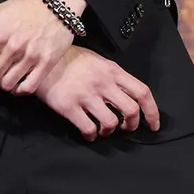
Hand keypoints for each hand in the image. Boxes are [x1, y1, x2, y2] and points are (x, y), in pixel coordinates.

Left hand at [0, 0, 85, 93]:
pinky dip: (18, 90)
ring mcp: (31, 57)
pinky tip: (16, 84)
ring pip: (6, 84)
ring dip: (1, 83)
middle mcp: (13, 48)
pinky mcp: (46, 64)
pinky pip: (27, 87)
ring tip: (2, 74)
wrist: (58, 2)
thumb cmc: (23, 7)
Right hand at [34, 46, 159, 140]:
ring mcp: (85, 95)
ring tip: (102, 129)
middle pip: (131, 110)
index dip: (152, 112)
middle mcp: (102, 82)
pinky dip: (91, 135)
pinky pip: (89, 129)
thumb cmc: (70, 60)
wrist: (41, 58)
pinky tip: (88, 132)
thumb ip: (114, 77)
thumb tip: (129, 97)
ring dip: (109, 131)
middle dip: (131, 125)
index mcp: (113, 70)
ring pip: (111, 123)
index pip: (143, 92)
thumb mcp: (98, 61)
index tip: (153, 125)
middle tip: (124, 127)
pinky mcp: (69, 106)